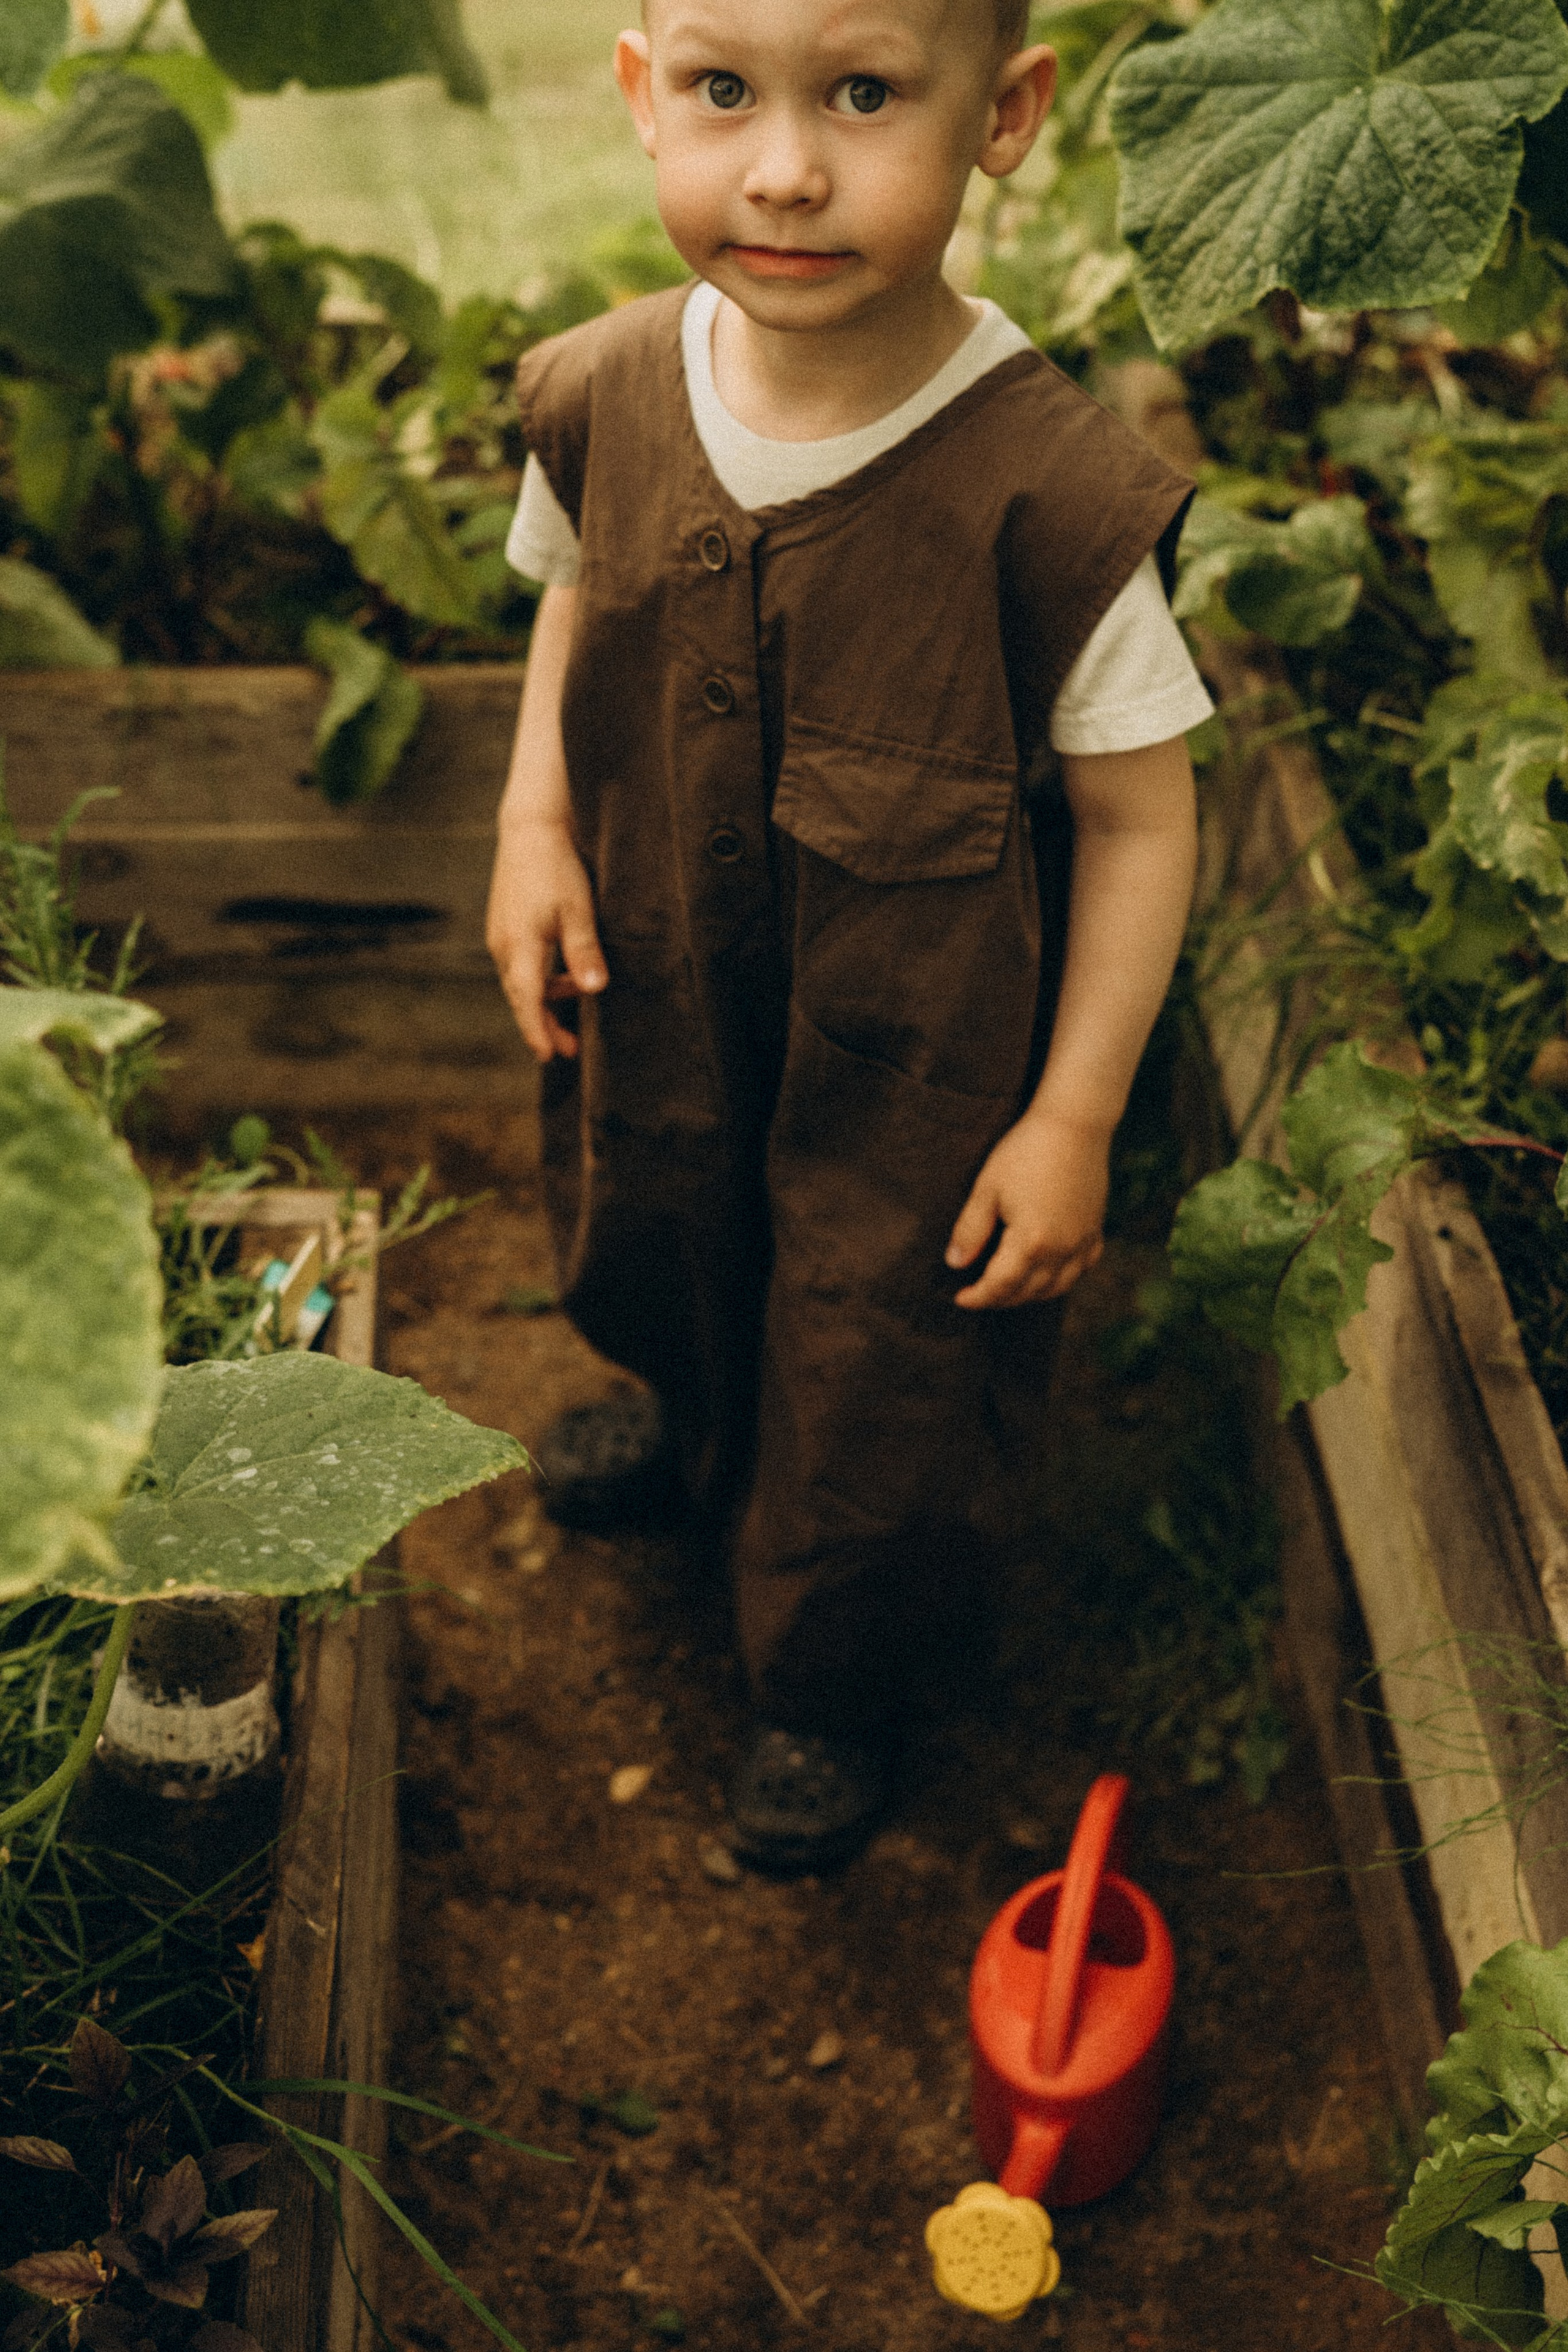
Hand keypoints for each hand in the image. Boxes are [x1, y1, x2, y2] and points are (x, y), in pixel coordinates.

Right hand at [486, 816, 606, 1060]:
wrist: (530, 829)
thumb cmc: (556, 867)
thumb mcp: (578, 910)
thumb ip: (584, 952)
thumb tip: (594, 989)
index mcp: (520, 945)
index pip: (526, 999)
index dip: (537, 1030)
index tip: (547, 1056)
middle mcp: (503, 945)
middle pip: (521, 998)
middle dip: (543, 1027)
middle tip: (568, 1050)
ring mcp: (501, 936)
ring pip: (520, 984)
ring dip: (544, 1004)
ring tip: (571, 1025)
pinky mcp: (505, 928)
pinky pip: (521, 967)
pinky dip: (540, 983)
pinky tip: (565, 982)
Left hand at [945, 1109, 1109, 1307]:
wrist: (1074, 1124)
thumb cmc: (1025, 1151)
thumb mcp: (987, 1189)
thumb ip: (970, 1231)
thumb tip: (955, 1264)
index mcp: (1030, 1242)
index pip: (1000, 1286)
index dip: (977, 1297)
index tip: (959, 1298)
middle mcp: (1061, 1250)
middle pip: (1028, 1291)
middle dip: (1000, 1299)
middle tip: (978, 1294)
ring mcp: (1082, 1241)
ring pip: (1057, 1287)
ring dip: (1030, 1294)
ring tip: (1008, 1290)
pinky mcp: (1095, 1229)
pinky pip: (1081, 1268)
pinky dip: (1062, 1278)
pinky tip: (1048, 1273)